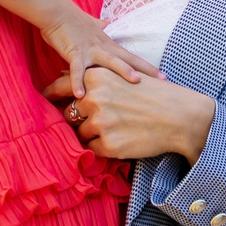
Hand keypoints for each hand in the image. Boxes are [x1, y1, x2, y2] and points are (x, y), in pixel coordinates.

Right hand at [43, 12, 159, 85]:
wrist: (56, 11)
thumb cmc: (73, 20)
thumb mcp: (91, 24)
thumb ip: (100, 25)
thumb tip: (107, 22)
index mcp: (108, 45)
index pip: (132, 57)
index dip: (148, 67)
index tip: (163, 77)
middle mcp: (103, 47)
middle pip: (128, 60)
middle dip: (146, 71)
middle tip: (162, 81)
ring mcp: (90, 49)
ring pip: (109, 61)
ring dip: (123, 70)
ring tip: (135, 81)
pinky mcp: (74, 52)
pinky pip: (77, 69)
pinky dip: (78, 82)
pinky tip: (80, 95)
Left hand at [47, 68, 216, 162]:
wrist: (182, 116)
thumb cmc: (156, 95)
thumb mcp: (124, 76)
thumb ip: (97, 79)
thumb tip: (69, 81)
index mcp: (97, 78)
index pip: (62, 85)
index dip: (51, 94)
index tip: (44, 99)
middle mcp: (94, 99)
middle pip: (70, 114)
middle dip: (79, 119)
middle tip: (95, 121)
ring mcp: (100, 123)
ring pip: (81, 134)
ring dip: (94, 134)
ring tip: (119, 129)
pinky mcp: (109, 145)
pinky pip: (93, 150)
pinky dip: (104, 147)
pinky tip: (123, 139)